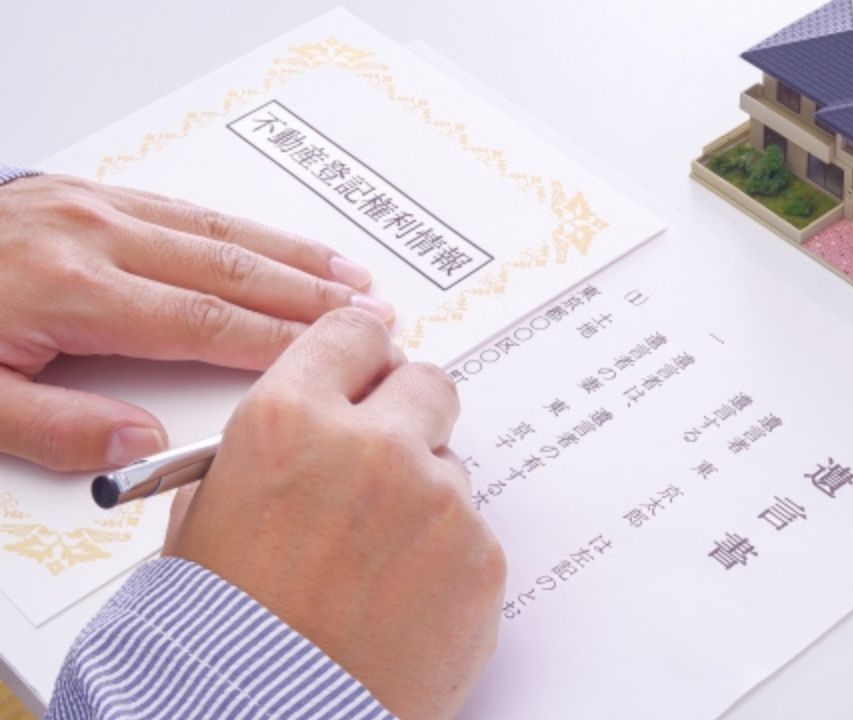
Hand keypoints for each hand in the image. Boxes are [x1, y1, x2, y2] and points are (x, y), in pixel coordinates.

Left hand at [0, 174, 395, 470]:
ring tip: (347, 275)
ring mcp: (88, 206)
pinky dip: (241, 226)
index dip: (278, 342)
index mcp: (68, 290)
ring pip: (215, 230)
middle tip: (371, 312)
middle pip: (229, 268)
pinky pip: (182, 206)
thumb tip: (139, 442)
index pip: (202, 320)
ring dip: (289, 254)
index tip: (332, 356)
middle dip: (308, 294)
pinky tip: (272, 240)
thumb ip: (52, 428)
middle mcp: (91, 236)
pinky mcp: (79, 194)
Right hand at [164, 308, 505, 719]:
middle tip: (384, 459)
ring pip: (450, 465)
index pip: (353, 333)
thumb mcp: (203, 519)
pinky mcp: (481, 554)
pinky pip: (473, 530)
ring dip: (424, 494)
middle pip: (426, 382)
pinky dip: (447, 557)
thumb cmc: (222, 633)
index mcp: (288, 421)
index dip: (361, 354)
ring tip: (375, 563)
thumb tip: (309, 422)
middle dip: (408, 413)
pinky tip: (402, 600)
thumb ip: (263, 450)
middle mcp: (371, 445)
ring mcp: (437, 498)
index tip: (368, 369)